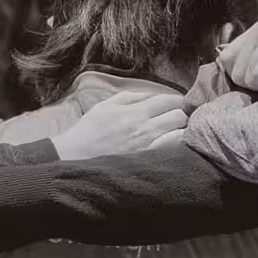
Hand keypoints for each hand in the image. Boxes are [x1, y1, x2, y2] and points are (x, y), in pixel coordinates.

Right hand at [53, 88, 188, 159]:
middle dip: (181, 116)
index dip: (178, 101)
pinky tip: (173, 147)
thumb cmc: (88, 132)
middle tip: (178, 119)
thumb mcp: (104, 106)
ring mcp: (149, 147)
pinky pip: (173, 152)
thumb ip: (128, 97)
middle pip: (179, 117)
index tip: (179, 104)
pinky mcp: (149, 162)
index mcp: (136, 112)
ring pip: (180, 135)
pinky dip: (177, 147)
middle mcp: (146, 128)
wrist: (76, 158)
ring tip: (177, 134)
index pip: (169, 101)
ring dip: (182, 132)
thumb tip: (148, 95)